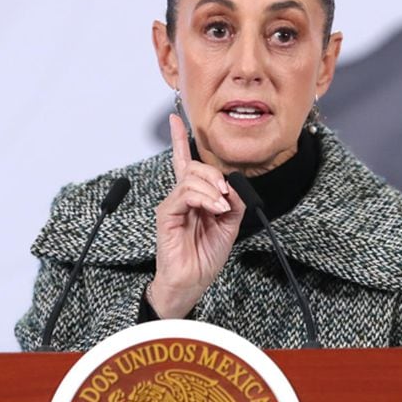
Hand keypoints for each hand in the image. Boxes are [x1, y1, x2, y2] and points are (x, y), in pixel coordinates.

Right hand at [148, 114, 245, 317]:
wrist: (191, 282)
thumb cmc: (204, 257)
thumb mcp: (229, 226)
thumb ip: (233, 203)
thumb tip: (234, 187)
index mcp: (193, 198)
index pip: (184, 162)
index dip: (180, 139)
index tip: (176, 119)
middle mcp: (180, 198)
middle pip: (194, 166)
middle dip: (215, 175)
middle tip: (226, 196)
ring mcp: (172, 205)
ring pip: (192, 178)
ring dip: (213, 190)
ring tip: (221, 209)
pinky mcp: (167, 215)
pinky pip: (186, 194)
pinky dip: (205, 198)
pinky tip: (215, 210)